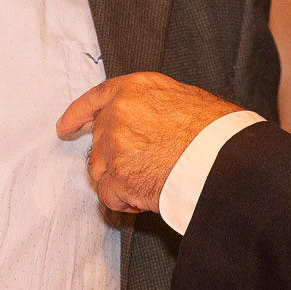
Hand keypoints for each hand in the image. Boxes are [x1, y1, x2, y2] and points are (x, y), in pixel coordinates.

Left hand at [56, 73, 242, 214]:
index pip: (97, 98)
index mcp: (135, 89)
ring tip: (151, 181)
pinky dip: (124, 201)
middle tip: (144, 168)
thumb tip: (146, 123)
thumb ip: (152, 107)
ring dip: (119, 179)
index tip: (65, 128)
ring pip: (99, 169)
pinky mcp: (118, 177)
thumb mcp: (184, 99)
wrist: (226, 159)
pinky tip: (145, 198)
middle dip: (114, 158)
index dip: (78, 114)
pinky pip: (109, 194)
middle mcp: (119, 113)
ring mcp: (115, 146)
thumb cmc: (216, 132)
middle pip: (99, 141)